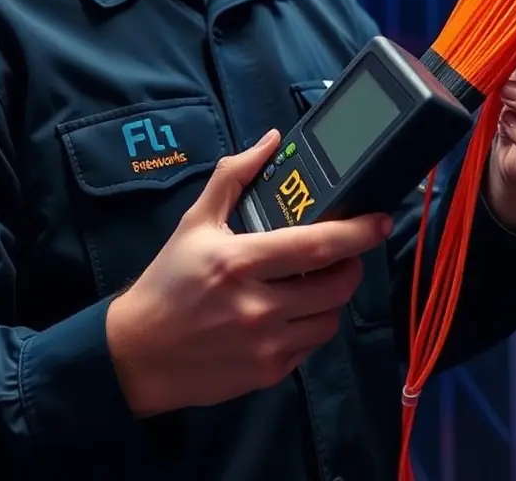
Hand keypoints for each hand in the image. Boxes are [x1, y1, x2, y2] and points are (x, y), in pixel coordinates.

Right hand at [106, 129, 392, 415]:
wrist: (136, 355)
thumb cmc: (168, 282)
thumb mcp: (195, 222)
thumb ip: (234, 176)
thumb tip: (271, 141)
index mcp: (241, 262)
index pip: (317, 245)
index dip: (357, 232)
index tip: (379, 219)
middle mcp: (259, 307)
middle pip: (337, 285)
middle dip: (350, 264)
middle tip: (340, 252)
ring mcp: (267, 345)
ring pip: (332, 318)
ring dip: (333, 296)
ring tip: (313, 281)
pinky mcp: (269, 374)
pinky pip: (312, 345)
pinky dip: (312, 324)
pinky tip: (292, 311)